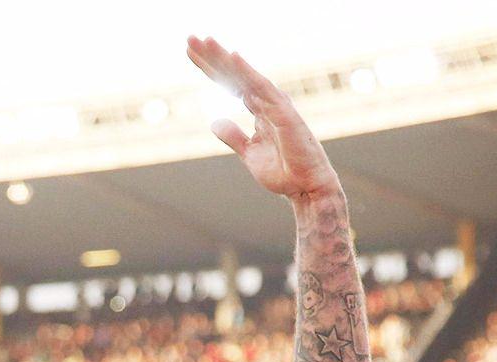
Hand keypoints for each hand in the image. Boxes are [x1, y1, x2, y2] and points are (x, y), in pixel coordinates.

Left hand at [187, 36, 340, 199]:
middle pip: (234, 74)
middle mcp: (267, 101)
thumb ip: (234, 136)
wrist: (305, 189)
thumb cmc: (284, 171)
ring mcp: (275, 105)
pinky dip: (247, 72)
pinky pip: (262, 88)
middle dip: (212, 57)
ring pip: (245, 75)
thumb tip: (215, 121)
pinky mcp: (283, 113)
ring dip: (224, 58)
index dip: (211, 68)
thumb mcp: (249, 153)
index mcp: (259, 109)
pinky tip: (232, 57)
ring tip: (205, 41)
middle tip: (190, 38)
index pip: (230, 83)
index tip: (191, 52)